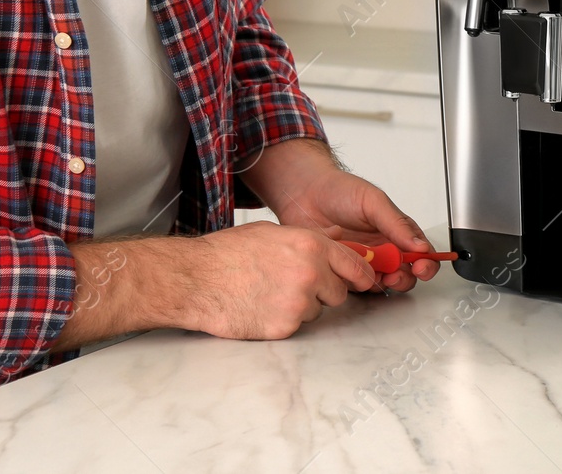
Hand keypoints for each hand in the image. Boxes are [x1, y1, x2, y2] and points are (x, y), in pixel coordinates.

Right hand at [183, 221, 377, 339]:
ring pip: (316, 311)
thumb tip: (332, 244)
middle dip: (323, 291)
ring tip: (269, 294)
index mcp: (310, 245)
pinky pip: (297, 326)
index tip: (364, 281)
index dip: (360, 274)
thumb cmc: (228, 254)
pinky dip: (283, 321)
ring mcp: (299, 303)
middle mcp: (310, 273)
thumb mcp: (272, 233)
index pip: (353, 264)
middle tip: (295, 286)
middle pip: (338, 292)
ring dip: (301, 307)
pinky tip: (261, 308)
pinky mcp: (285, 327)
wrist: (197, 280)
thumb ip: (307, 241)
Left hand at [274, 167, 443, 293]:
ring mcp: (361, 260)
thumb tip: (420, 246)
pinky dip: (353, 280)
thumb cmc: (338, 190)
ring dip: (379, 282)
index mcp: (394, 231)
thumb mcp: (373, 201)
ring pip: (379, 282)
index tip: (421, 267)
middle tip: (396, 275)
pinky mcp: (341, 269)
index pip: (419, 253)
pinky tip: (348, 267)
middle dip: (404, 279)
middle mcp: (381, 248)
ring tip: (372, 272)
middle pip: (403, 273)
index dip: (425, 263)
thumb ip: (397, 224)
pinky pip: (353, 284)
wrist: (302, 191)